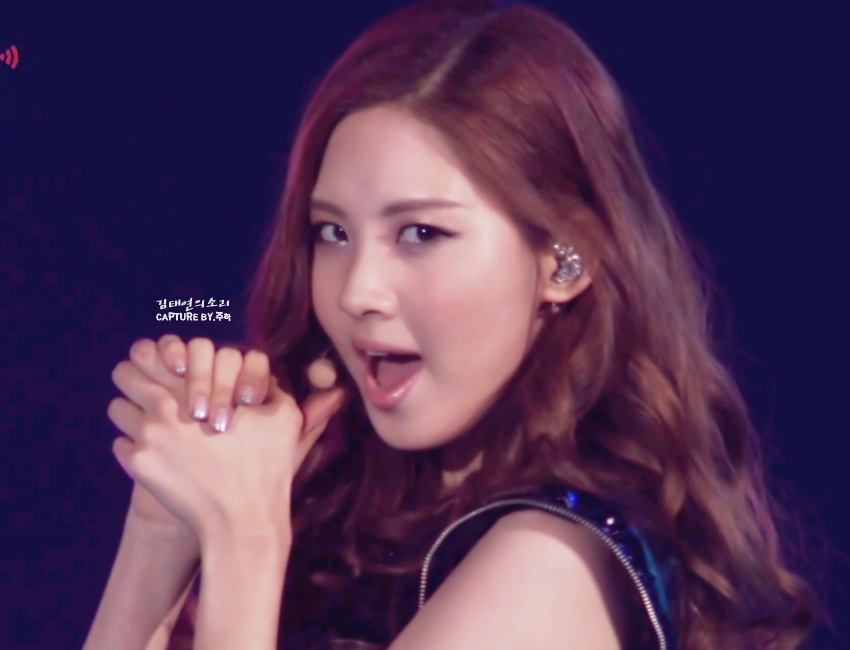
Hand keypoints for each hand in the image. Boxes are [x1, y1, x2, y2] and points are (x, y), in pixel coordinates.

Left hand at [108, 343, 345, 543]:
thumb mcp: (284, 416)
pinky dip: (135, 447)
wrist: (243, 519)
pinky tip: (158, 456)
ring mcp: (146, 440)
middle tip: (148, 387)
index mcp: (193, 388)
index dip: (160, 356)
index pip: (156, 351)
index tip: (170, 368)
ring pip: (118, 409)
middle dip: (135, 377)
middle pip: (124, 374)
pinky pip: (121, 445)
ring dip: (133, 412)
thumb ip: (270, 385)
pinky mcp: (139, 468)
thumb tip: (260, 375)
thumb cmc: (268, 466)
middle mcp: (162, 409)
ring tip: (152, 423)